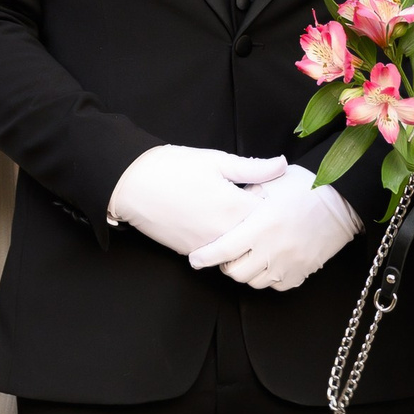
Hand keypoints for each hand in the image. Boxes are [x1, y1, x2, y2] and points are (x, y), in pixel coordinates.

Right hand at [109, 144, 287, 258]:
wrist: (131, 185)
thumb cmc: (172, 168)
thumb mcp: (216, 160)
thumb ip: (252, 168)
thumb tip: (281, 165)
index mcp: (234, 206)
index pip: (271, 213)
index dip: (273, 202)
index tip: (268, 192)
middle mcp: (225, 232)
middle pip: (257, 236)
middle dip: (260, 223)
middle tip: (253, 204)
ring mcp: (208, 245)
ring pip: (237, 248)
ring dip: (241, 235)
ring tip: (232, 214)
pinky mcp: (192, 251)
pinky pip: (216, 252)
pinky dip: (221, 242)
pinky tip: (213, 222)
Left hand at [189, 170, 358, 289]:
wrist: (343, 203)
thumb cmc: (307, 187)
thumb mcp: (273, 180)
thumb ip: (246, 192)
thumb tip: (228, 202)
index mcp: (261, 226)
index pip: (223, 249)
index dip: (205, 256)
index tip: (195, 258)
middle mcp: (272, 250)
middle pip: (235, 272)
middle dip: (225, 264)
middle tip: (226, 252)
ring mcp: (288, 264)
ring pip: (254, 281)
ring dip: (245, 271)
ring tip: (247, 257)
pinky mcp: (301, 272)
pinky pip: (276, 285)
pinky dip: (267, 277)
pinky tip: (267, 262)